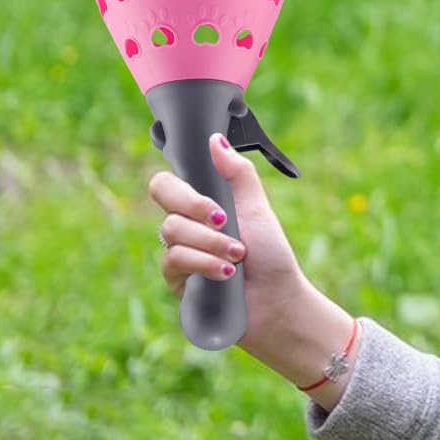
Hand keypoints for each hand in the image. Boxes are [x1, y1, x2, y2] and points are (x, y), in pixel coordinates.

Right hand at [149, 132, 310, 353]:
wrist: (276, 300)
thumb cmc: (270, 255)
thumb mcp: (257, 208)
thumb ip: (237, 174)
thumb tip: (215, 139)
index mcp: (202, 205)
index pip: (168, 183)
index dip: (183, 185)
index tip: (214, 198)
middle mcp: (185, 227)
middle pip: (163, 198)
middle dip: (198, 207)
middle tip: (226, 221)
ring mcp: (178, 254)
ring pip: (171, 231)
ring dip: (210, 241)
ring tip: (238, 255)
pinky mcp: (176, 283)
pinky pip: (173, 260)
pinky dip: (204, 263)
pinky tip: (226, 273)